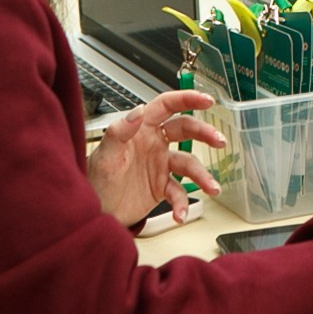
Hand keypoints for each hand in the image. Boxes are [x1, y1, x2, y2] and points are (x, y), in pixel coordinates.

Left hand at [86, 89, 225, 223]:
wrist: (93, 211)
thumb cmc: (94, 180)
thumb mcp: (104, 155)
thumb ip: (119, 132)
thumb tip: (138, 111)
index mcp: (141, 129)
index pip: (167, 106)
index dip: (187, 99)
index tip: (206, 99)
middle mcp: (154, 143)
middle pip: (186, 130)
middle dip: (205, 133)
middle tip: (219, 141)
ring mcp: (160, 165)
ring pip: (189, 164)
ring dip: (203, 176)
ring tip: (212, 188)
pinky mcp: (161, 187)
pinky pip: (179, 193)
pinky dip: (182, 204)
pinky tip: (180, 214)